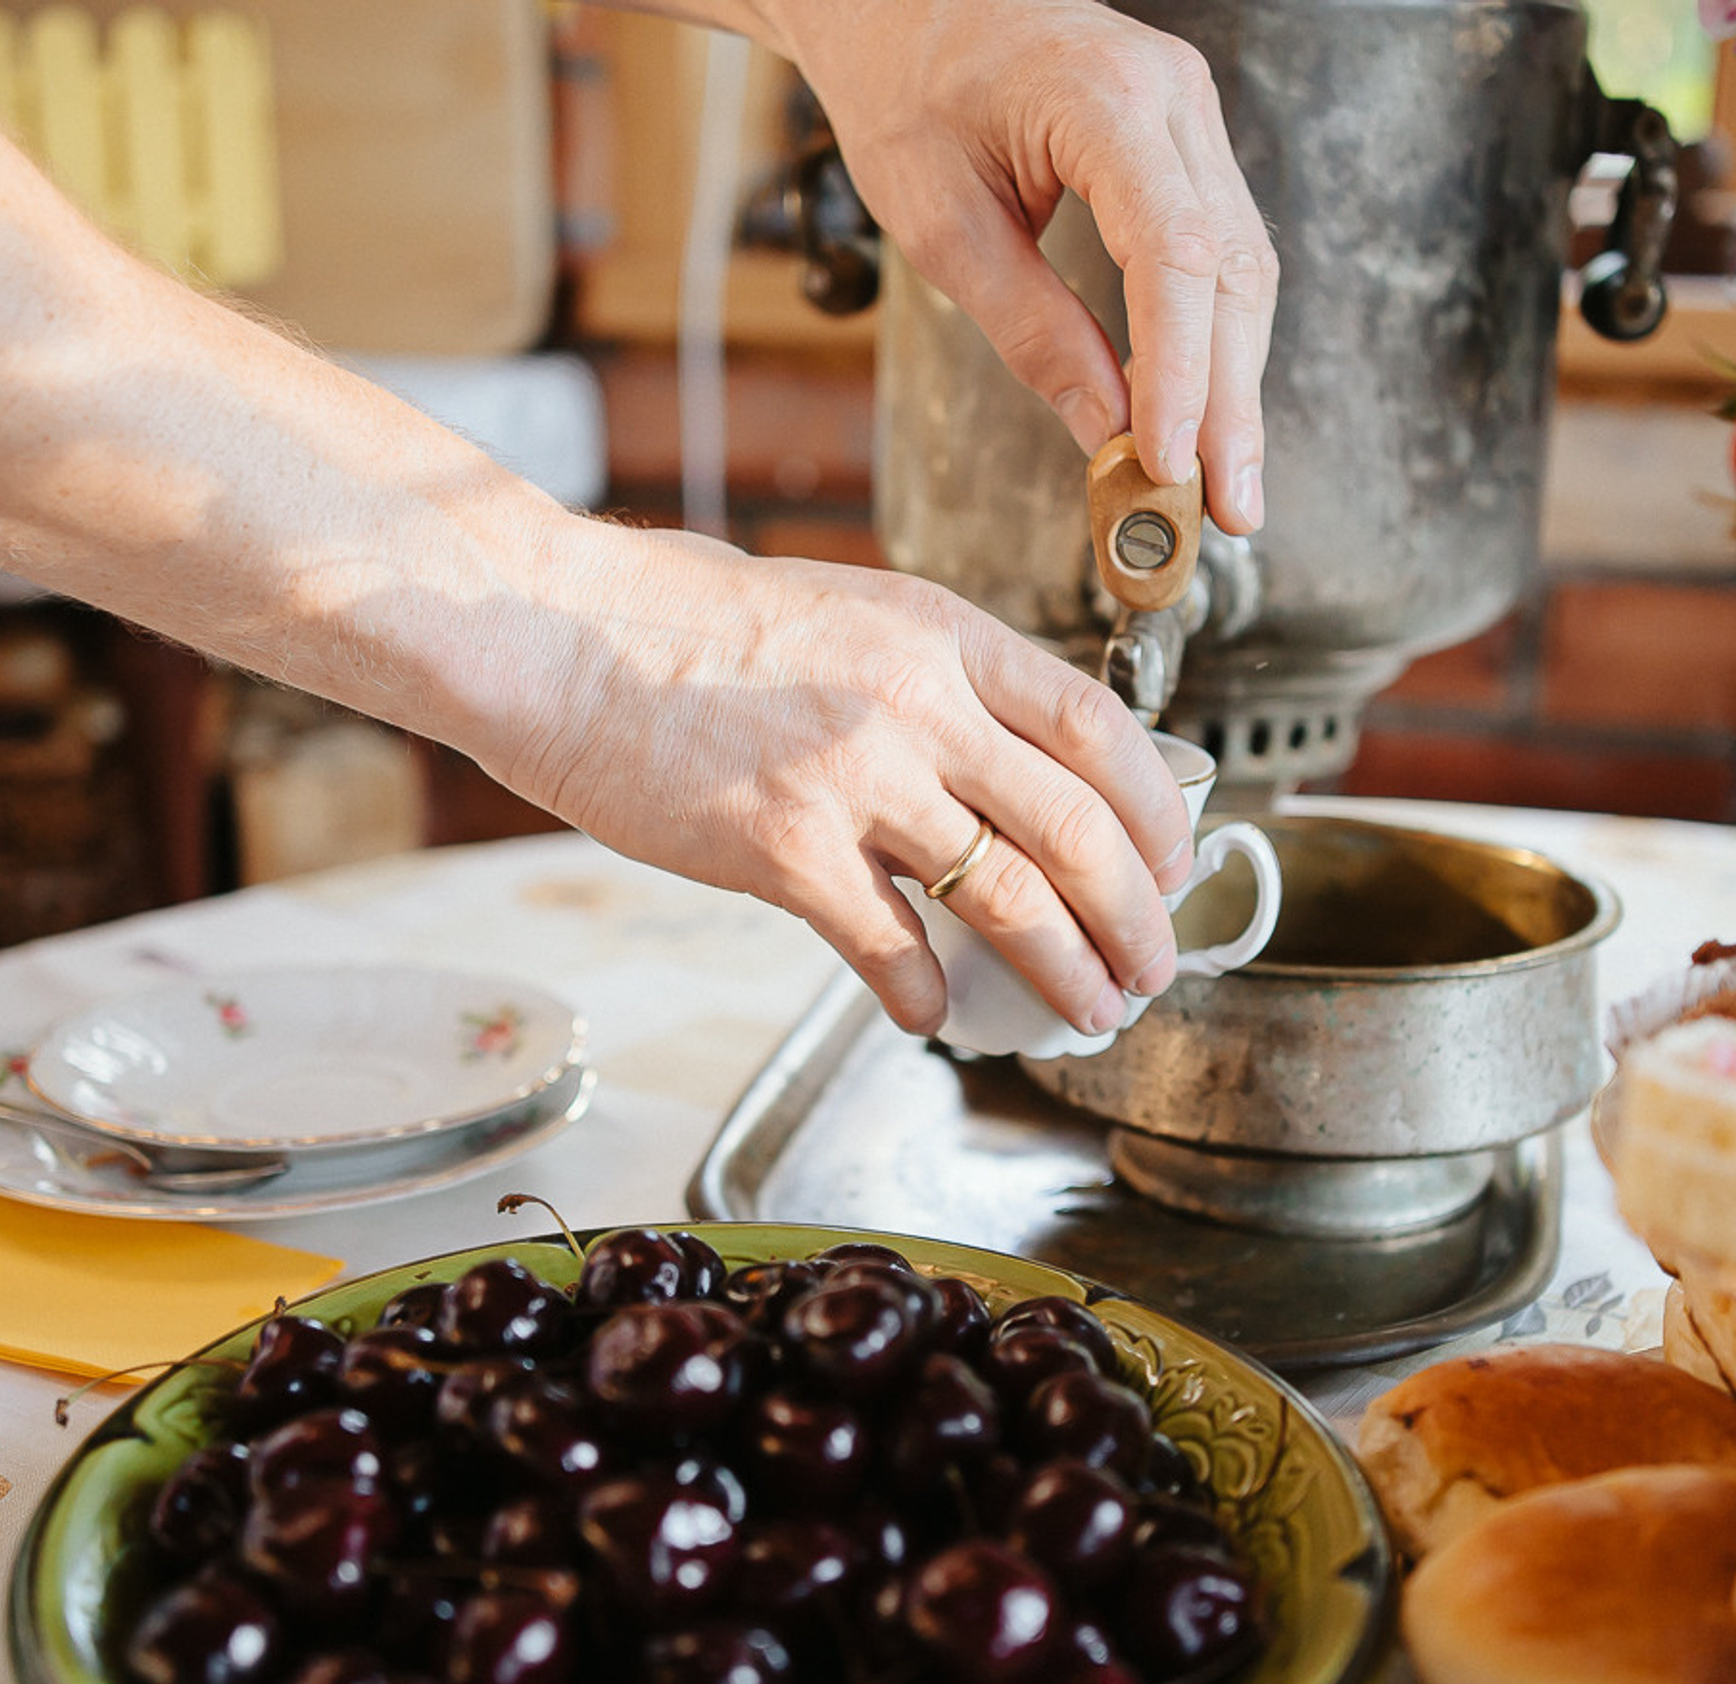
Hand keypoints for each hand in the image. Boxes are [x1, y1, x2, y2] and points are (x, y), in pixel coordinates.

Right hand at [505, 524, 1194, 1037]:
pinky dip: (923, 996)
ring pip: (1009, 898)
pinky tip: (930, 1016)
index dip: (1158, 815)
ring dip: (1066, 970)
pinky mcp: (782, 848)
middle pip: (1080, 829)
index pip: (1102, 732)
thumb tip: (1008, 767)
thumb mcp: (852, 615)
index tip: (1173, 868)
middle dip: (1137, 918)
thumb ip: (938, 684)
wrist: (561, 637)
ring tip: (1088, 1009)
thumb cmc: (691, 625)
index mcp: (944, 636)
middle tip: (1152, 969)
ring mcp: (854, 776)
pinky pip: (889, 946)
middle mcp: (917, 702)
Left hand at [769, 0, 1274, 533]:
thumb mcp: (944, 229)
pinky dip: (1215, 342)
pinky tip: (1204, 414)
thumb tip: (1104, 428)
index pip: (1173, 255)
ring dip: (1236, 385)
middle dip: (1231, 403)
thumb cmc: (906, 92)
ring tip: (1222, 486)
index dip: (1181, 371)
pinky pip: (1223, 253)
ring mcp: (1190, 116)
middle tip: (1226, 509)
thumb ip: (1032, 330)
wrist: (904, 7)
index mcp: (1102, 100)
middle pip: (1231, 271)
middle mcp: (1171, 98)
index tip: (1172, 461)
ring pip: (1244, 270)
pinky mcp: (1185, 146)